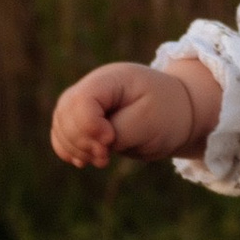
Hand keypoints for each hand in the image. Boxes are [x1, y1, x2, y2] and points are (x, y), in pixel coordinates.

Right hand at [51, 57, 215, 167]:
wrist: (178, 111)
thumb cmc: (167, 113)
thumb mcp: (149, 123)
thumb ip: (119, 133)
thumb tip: (95, 143)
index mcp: (112, 79)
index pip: (82, 99)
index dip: (89, 125)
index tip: (110, 140)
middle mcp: (94, 86)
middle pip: (66, 112)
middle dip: (81, 140)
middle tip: (106, 157)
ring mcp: (86, 101)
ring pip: (61, 124)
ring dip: (75, 147)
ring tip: (101, 159)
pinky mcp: (84, 118)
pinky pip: (62, 133)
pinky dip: (68, 148)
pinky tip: (82, 161)